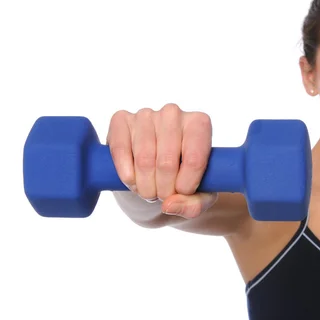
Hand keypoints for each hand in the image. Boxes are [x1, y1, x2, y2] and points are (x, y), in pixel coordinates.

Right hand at [107, 103, 217, 218]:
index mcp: (199, 124)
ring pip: (144, 160)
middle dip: (163, 190)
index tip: (182, 193)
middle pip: (167, 162)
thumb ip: (194, 205)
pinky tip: (132, 180)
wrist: (155, 172)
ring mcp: (146, 114)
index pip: (195, 159)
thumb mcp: (199, 196)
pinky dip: (126, 173)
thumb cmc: (182, 180)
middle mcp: (173, 113)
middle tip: (162, 196)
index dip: (186, 185)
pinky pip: (120, 150)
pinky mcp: (121, 120)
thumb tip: (169, 205)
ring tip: (149, 190)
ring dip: (145, 186)